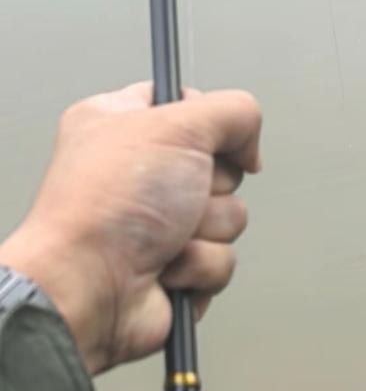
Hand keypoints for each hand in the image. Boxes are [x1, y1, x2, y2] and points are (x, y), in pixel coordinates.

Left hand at [0, 82, 261, 374]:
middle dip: (211, 188)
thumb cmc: (107, 207)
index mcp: (123, 125)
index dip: (208, 123)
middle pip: (222, 168)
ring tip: (166, 237)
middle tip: (178, 195)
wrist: (90, 284)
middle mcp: (141, 173)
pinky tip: (166, 268)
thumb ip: (232, 112)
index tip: (204, 137)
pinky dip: (200, 266)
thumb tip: (250, 142)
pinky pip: (221, 261)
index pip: (190, 106)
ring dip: (207, 230)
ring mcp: (160, 224)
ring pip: (229, 218)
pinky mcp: (178, 267)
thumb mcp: (176, 126)